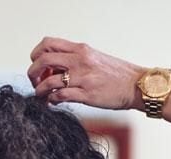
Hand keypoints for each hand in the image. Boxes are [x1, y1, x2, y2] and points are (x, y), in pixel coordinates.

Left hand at [27, 36, 144, 109]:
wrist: (138, 85)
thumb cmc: (117, 75)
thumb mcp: (94, 58)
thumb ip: (74, 60)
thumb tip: (54, 67)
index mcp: (81, 49)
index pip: (48, 43)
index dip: (36, 55)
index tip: (39, 66)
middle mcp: (80, 60)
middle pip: (43, 60)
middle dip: (33, 72)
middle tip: (35, 82)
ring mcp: (83, 77)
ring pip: (48, 81)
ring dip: (39, 90)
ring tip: (41, 95)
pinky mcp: (86, 94)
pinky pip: (59, 96)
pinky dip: (50, 100)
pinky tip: (52, 102)